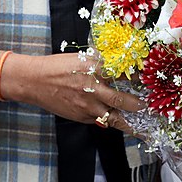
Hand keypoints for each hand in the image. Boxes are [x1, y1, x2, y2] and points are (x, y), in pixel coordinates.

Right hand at [1, 52, 144, 132]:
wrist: (36, 81)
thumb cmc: (58, 66)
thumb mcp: (82, 58)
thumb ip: (100, 62)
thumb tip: (118, 63)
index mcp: (94, 68)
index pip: (121, 73)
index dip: (135, 77)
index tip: (144, 78)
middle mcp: (92, 88)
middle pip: (121, 99)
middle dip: (136, 104)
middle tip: (145, 104)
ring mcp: (87, 105)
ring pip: (113, 117)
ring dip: (128, 122)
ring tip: (140, 124)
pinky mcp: (81, 116)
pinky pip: (100, 121)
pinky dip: (110, 121)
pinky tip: (117, 120)